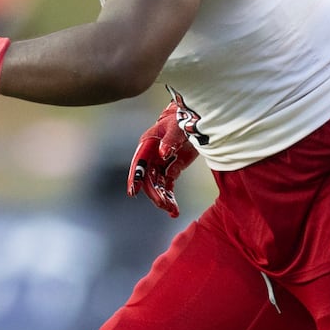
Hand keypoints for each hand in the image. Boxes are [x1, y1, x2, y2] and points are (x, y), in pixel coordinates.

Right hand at [127, 101, 197, 217]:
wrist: (196, 120)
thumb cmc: (183, 119)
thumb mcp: (177, 127)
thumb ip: (170, 140)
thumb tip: (163, 154)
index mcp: (148, 144)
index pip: (139, 163)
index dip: (135, 177)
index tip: (133, 192)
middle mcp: (151, 156)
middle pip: (148, 178)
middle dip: (154, 193)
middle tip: (163, 205)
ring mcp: (161, 163)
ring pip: (157, 185)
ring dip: (163, 198)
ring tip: (172, 210)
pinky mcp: (172, 169)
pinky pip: (168, 186)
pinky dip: (171, 198)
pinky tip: (174, 211)